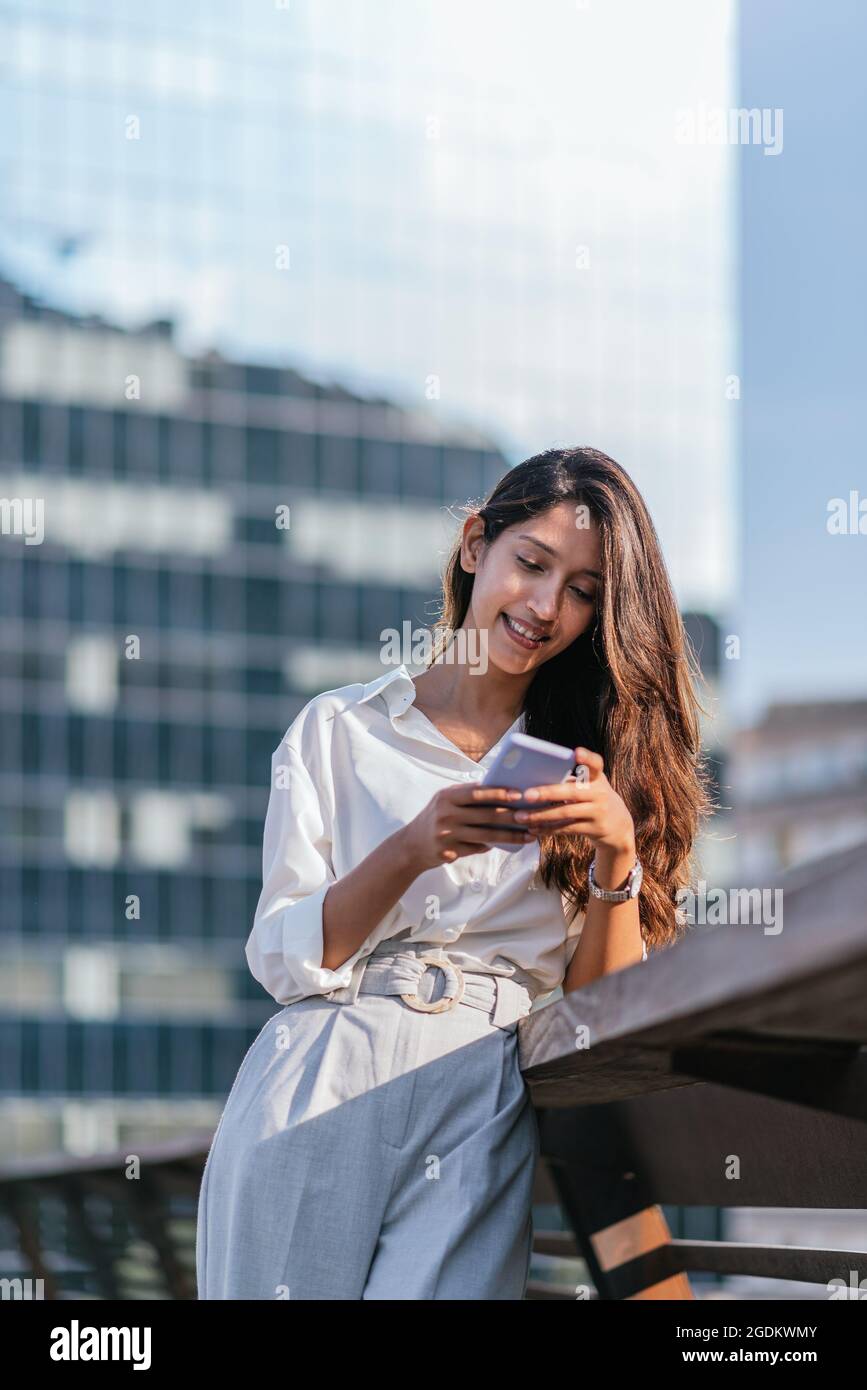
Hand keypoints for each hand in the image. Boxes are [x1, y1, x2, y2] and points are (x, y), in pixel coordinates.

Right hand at [401, 783, 535, 871]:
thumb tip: (499, 788)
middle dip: (512, 816)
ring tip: (528, 835)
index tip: (519, 794)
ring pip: (486, 836)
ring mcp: (447, 835)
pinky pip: (478, 848)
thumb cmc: (434, 817)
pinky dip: (493, 846)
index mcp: (446, 797)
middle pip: (486, 815)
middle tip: (532, 816)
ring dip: (511, 836)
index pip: (477, 792)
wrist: (410, 845)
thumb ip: (467, 794)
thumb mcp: (445, 800)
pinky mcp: (449, 853)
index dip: (499, 793)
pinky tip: (509, 844)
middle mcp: (446, 815)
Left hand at [511, 747, 635, 854]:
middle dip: (547, 793)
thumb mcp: (590, 786)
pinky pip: (567, 828)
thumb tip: (532, 780)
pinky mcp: (595, 829)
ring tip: (520, 816)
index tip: (576, 752)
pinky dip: (548, 829)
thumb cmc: (593, 799)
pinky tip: (532, 829)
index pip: (595, 764)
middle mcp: (600, 793)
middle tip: (526, 795)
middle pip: (571, 792)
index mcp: (597, 777)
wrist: (618, 826)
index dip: (587, 758)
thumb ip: (571, 781)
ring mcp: (599, 811)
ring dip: (540, 816)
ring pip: (565, 813)